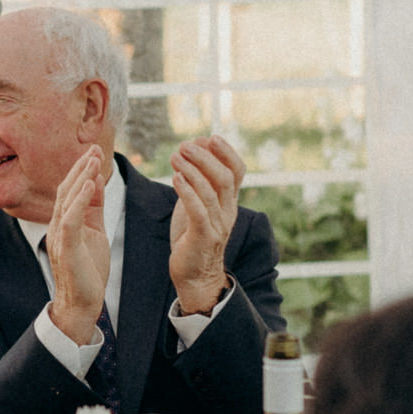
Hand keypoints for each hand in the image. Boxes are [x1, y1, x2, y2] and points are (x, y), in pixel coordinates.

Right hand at [47, 148, 111, 344]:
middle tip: (95, 148)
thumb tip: (95, 182)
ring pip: (68, 199)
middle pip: (66, 189)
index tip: (95, 151)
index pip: (70, 189)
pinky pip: (71, 218)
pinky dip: (80, 199)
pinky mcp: (66, 248)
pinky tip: (90, 184)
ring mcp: (59, 236)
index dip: (82, 169)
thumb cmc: (88, 270)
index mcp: (65, 222)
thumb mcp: (94, 232)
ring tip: (94, 160)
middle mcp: (57, 226)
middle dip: (81, 167)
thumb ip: (93, 209)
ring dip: (82, 177)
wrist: (81, 304)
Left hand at [168, 136, 242, 314]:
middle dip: (206, 157)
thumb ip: (197, 182)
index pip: (238, 171)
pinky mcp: (203, 237)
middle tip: (185, 145)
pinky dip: (187, 191)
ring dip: (192, 170)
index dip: (227, 152)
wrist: (195, 276)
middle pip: (225, 177)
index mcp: (229, 202)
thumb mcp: (197, 205)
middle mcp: (228, 211)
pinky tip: (175, 178)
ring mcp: (218, 225)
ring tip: (175, 156)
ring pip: (211, 191)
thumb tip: (194, 150)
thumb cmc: (193, 237)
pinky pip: (198, 210)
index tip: (209, 137)